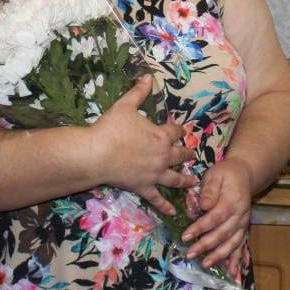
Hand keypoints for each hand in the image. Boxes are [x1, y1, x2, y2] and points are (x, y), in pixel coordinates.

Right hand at [90, 76, 196, 215]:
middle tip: (192, 154)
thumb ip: (139, 92)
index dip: (178, 128)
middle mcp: (163, 156)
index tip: (179, 128)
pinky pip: (157, 198)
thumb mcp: (126, 105)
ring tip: (193, 182)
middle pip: (180, 154)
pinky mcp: (144, 187)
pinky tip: (173, 212)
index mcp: (161, 135)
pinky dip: (165, 206)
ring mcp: (155, 174)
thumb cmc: (111, 128)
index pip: (176, 130)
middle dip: (187, 153)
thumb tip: (148, 76)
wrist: (97, 154)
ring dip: (185, 180)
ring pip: (176, 178)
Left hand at [181, 157, 252, 268]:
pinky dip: (237, 260)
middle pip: (222, 233)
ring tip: (205, 265)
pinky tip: (232, 272)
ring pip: (232, 243)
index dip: (200, 228)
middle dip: (206, 245)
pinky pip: (241, 246)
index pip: (214, 217)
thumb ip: (210, 190)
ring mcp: (243, 223)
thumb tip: (204, 205)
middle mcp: (240, 215)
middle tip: (189, 254)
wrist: (244, 174)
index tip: (185, 236)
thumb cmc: (226, 174)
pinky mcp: (243, 229)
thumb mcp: (215, 175)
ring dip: (219, 255)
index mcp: (231, 201)